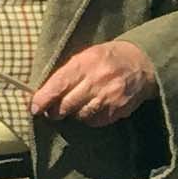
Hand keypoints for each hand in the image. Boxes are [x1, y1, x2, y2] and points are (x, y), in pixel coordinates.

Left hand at [29, 37, 158, 126]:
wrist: (143, 63)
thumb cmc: (106, 59)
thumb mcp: (85, 56)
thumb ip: (64, 74)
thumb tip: (41, 94)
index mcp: (84, 64)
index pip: (57, 86)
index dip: (42, 100)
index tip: (34, 108)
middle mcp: (96, 80)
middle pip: (65, 105)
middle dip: (55, 111)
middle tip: (53, 111)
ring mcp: (108, 96)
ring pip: (79, 116)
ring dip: (73, 114)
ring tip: (77, 106)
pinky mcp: (118, 109)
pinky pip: (95, 121)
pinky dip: (90, 118)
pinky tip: (93, 108)